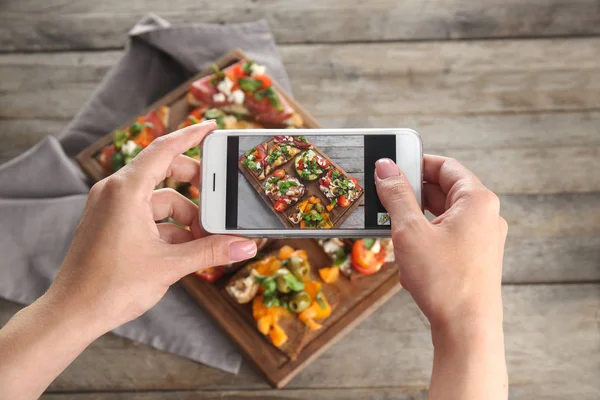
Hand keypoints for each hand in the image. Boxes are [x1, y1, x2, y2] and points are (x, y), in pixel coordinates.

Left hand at [47, 120, 256, 336]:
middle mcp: (114, 192)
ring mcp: (110, 208)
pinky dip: (168, 227)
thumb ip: (211, 251)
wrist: (72, 314)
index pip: (164, 149)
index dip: (191, 135)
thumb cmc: (110, 287)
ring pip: (159, 199)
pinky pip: (146, 214)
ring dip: (184, 216)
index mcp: (125, 190)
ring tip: (202, 240)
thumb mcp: (170, 266)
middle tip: (217, 202)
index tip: (212, 128)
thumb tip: (244, 245)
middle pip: (164, 172)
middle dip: (195, 189)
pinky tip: (184, 249)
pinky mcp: (109, 223)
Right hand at [375, 155, 506, 329]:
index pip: (445, 166)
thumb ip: (396, 195)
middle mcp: (485, 216)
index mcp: (477, 200)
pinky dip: (425, 238)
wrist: (466, 330)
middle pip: (444, 190)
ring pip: (443, 215)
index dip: (416, 162)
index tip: (392, 165)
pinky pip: (447, 235)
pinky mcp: (475, 257)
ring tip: (394, 231)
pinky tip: (408, 257)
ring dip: (416, 219)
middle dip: (412, 194)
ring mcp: (482, 238)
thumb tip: (385, 167)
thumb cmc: (444, 280)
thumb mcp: (410, 231)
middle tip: (384, 198)